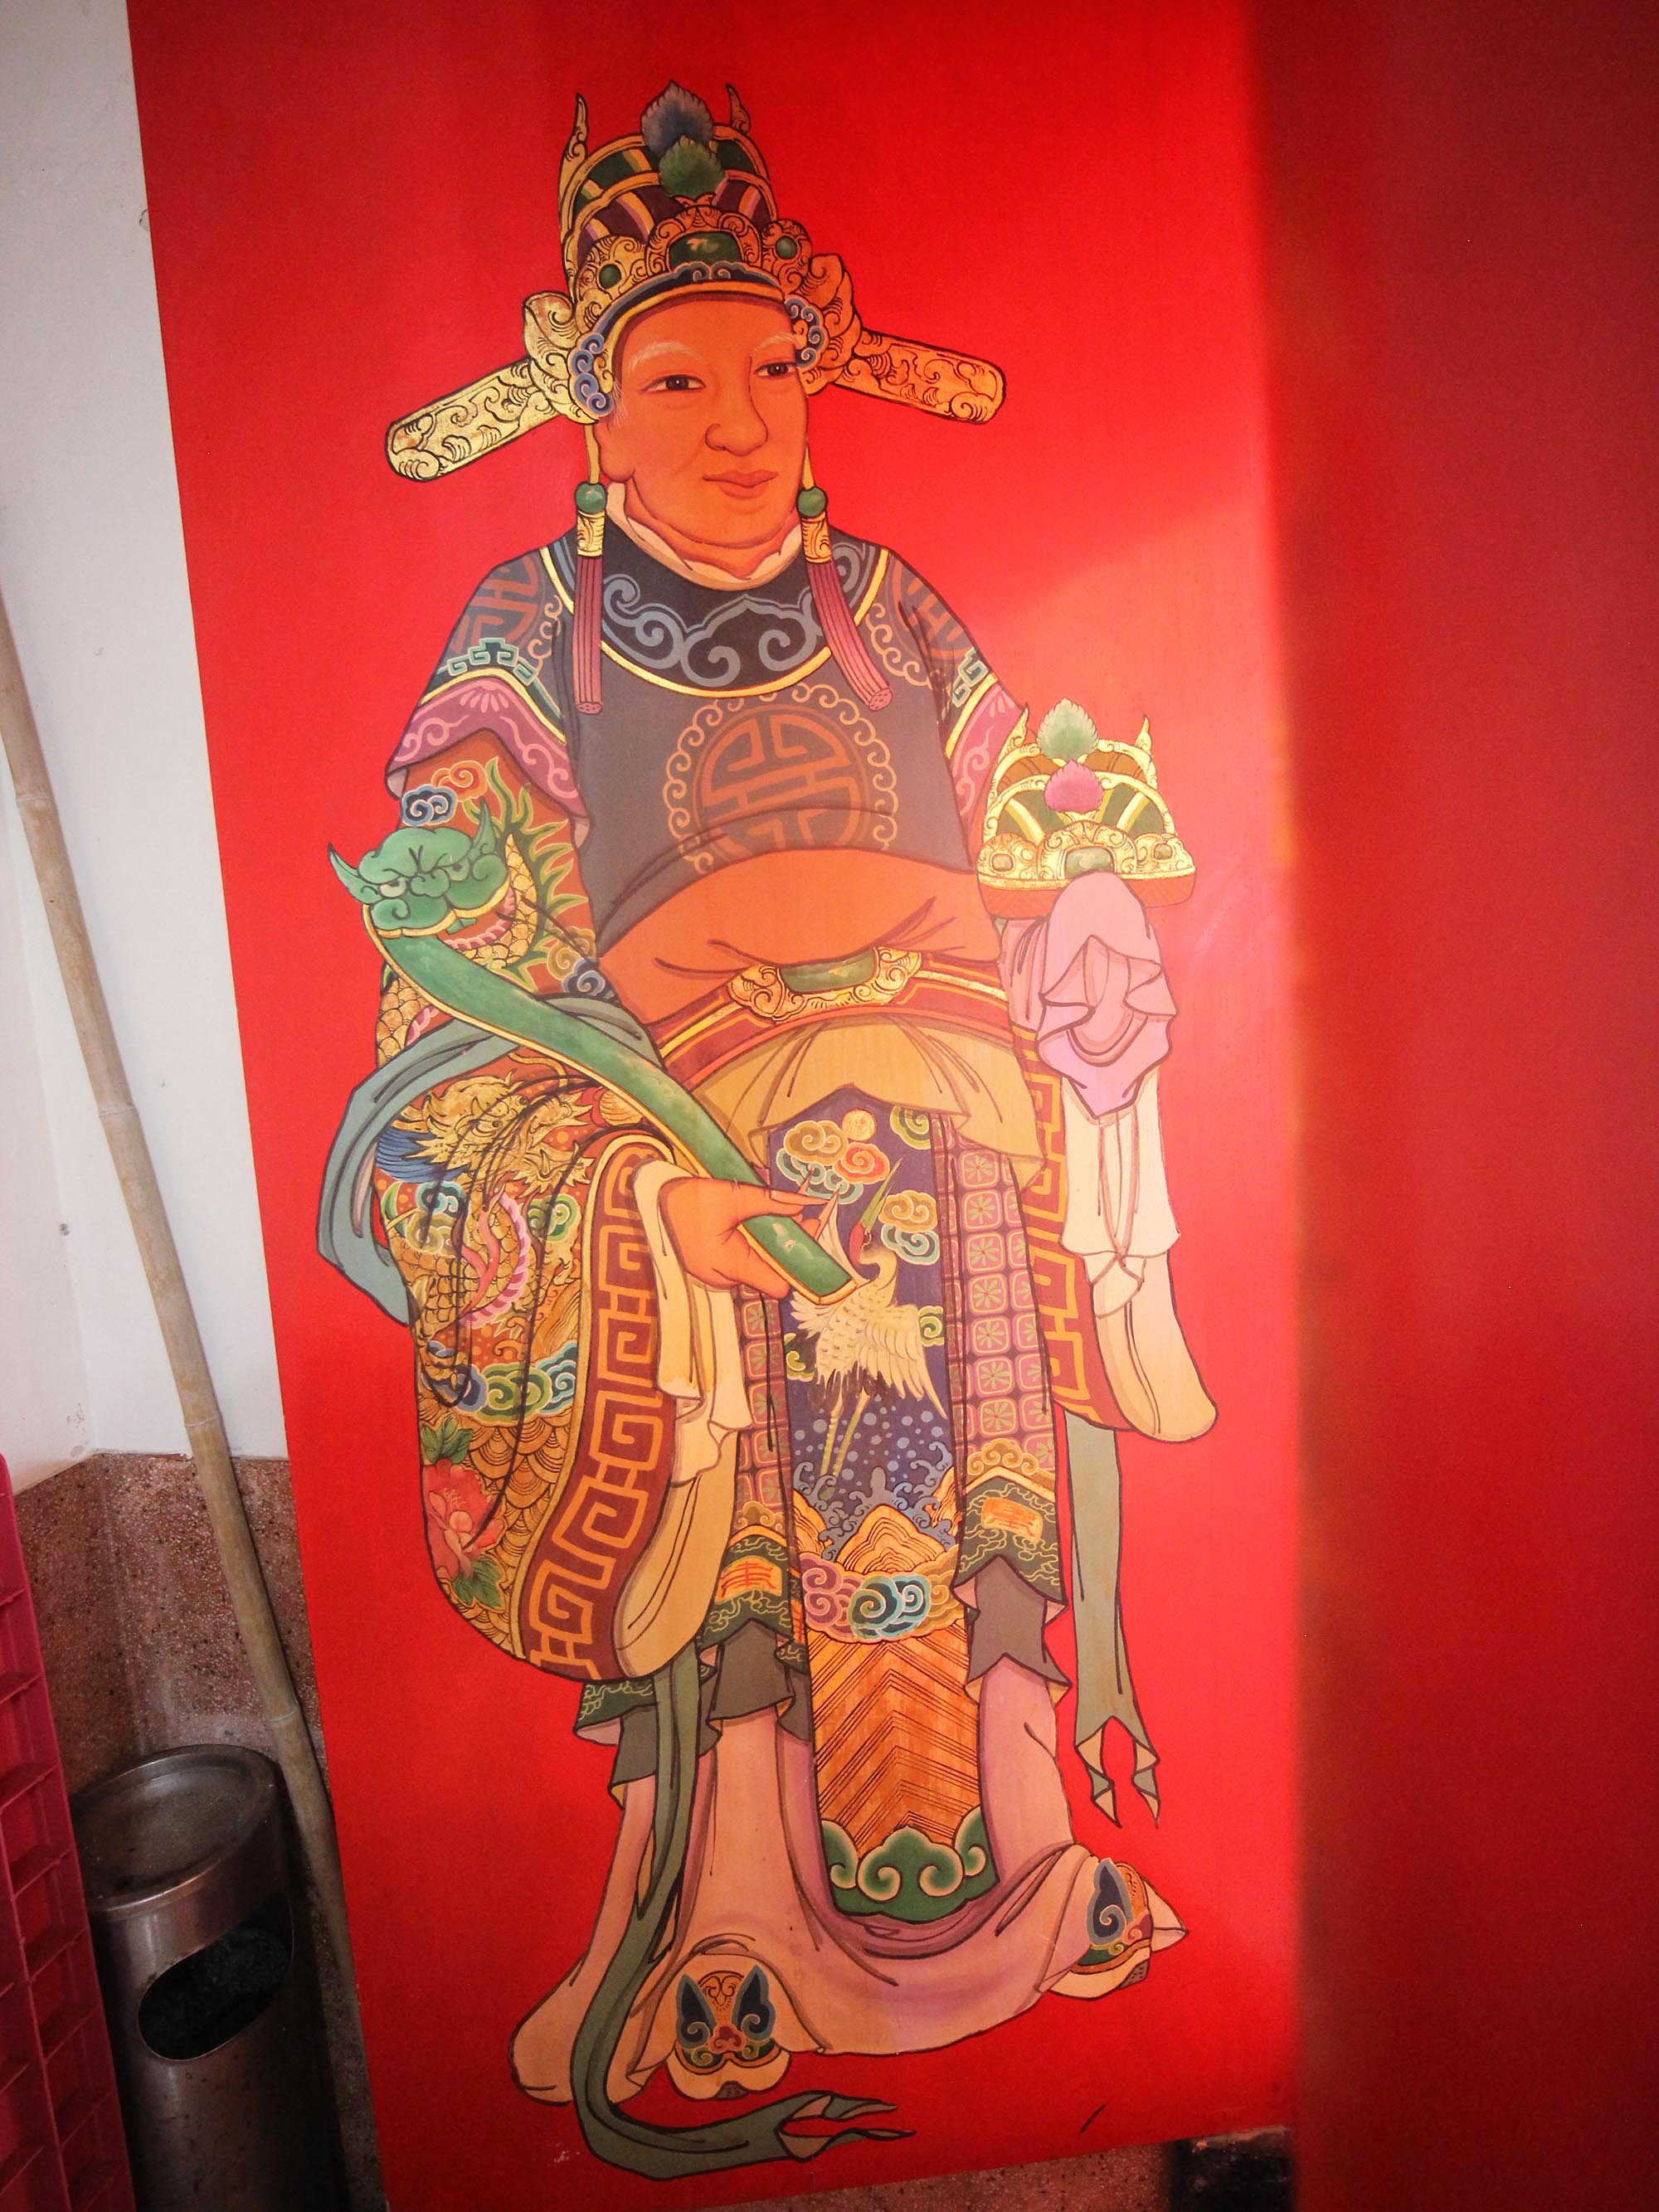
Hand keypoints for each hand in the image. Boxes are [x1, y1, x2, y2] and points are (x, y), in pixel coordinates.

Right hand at [658, 1177, 815, 1299]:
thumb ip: (770, 1202)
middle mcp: (725, 1278)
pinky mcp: (712, 1267)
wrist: (650, 1202)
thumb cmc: (687, 1200)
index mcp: (731, 1266)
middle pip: (771, 1272)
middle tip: (799, 1215)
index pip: (779, 1285)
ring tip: (778, 1213)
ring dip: (771, 1242)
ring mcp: (717, 1275)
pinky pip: (742, 1260)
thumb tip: (804, 1203)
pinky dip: (754, 1243)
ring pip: (757, 1265)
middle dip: (788, 1245)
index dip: (798, 1264)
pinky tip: (755, 1221)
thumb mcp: (731, 1195)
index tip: (807, 1234)